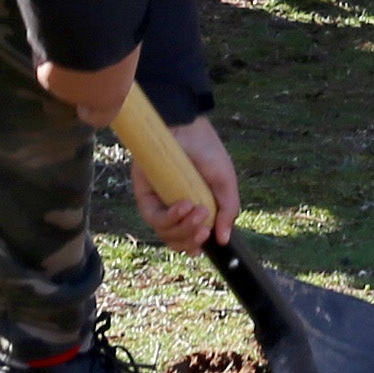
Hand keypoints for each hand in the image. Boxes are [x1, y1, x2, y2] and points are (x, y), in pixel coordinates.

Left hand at [36, 61, 235, 249]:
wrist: (187, 126)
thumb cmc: (206, 150)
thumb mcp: (225, 182)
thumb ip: (228, 211)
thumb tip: (224, 240)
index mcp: (193, 208)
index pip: (189, 238)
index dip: (195, 246)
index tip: (208, 243)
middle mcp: (174, 208)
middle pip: (177, 240)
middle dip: (192, 240)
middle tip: (205, 230)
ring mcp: (158, 202)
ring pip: (165, 233)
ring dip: (184, 229)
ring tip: (198, 211)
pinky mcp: (145, 194)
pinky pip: (154, 217)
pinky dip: (171, 217)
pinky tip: (185, 205)